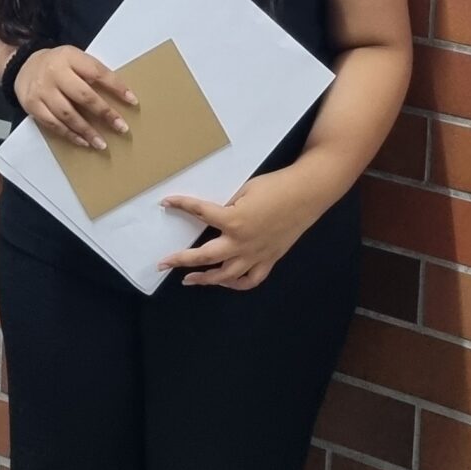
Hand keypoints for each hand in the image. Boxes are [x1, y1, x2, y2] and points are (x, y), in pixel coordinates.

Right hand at [13, 46, 136, 152]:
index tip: (133, 101)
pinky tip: (83, 142)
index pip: (97, 72)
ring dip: (87, 131)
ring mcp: (42, 90)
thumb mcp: (75, 59)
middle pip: (83, 95)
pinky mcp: (32, 105)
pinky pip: (53, 124)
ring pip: (68, 114)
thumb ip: (91, 72)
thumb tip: (119, 95)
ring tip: (102, 144)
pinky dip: (70, 135)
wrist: (23, 66)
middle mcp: (55, 73)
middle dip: (104, 113)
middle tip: (121, 128)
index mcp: (70, 57)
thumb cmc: (58, 64)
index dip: (116, 87)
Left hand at [159, 172, 319, 291]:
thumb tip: (217, 218)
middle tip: (163, 263)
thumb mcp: (246, 190)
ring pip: (225, 275)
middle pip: (205, 257)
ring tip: (189, 279)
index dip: (181, 204)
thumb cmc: (275, 186)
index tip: (166, 202)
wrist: (307, 194)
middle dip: (181, 260)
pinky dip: (236, 284)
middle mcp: (241, 242)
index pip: (200, 212)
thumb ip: (229, 207)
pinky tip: (226, 281)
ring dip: (205, 279)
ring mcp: (255, 255)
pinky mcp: (269, 260)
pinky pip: (250, 280)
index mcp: (234, 220)